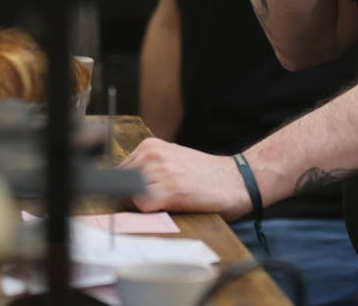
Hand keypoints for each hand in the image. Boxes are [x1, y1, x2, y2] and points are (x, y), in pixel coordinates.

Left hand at [119, 137, 250, 218]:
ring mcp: (161, 171)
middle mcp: (153, 154)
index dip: (127, 190)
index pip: (120, 172)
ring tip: (167, 205)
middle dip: (131, 198)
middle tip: (156, 204)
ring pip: (130, 195)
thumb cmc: (205, 176)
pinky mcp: (170, 190)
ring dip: (142, 206)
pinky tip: (168, 210)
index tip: (137, 199)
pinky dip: (150, 213)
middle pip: (121, 184)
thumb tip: (123, 188)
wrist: (237, 180)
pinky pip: (142, 205)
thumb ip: (149, 168)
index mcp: (151, 146)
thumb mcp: (173, 161)